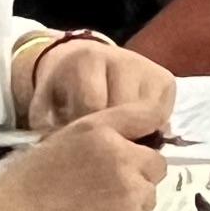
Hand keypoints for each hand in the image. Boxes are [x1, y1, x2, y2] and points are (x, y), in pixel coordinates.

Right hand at [0, 107, 165, 210]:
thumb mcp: (56, 144)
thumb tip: (127, 142)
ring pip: (148, 197)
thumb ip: (96, 138)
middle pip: (155, 164)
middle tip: (103, 193)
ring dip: (131, 205)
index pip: (147, 115)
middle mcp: (122, 155)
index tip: (142, 145)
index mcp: (100, 129)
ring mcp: (130, 192)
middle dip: (138, 176)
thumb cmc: (18, 191)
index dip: (147, 133)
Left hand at [20, 34, 173, 136]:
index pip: (93, 105)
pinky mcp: (166, 81)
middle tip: (97, 150)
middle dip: (111, 135)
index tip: (77, 146)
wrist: (80, 62)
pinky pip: (161, 117)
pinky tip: (131, 134)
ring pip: (146, 117)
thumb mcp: (44, 105)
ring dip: (131, 135)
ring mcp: (148, 69)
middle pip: (123, 111)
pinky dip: (146, 130)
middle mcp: (123, 59)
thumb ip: (48, 126)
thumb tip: (65, 151)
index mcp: (87, 60)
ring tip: (114, 142)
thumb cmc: (61, 90)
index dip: (85, 132)